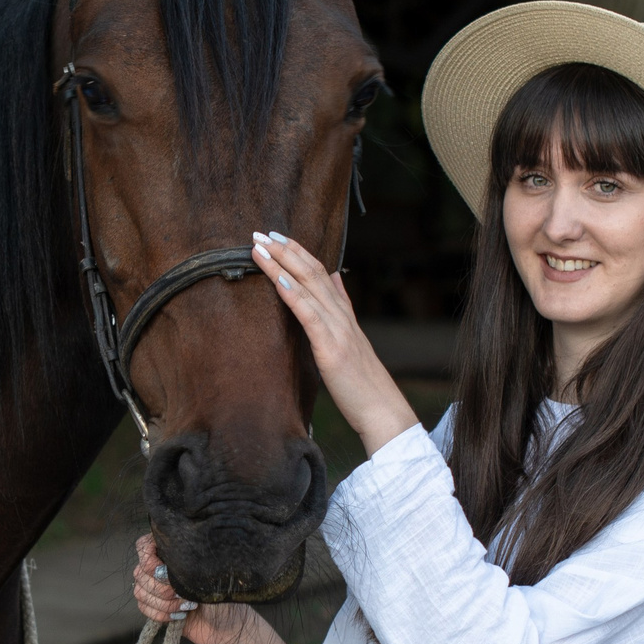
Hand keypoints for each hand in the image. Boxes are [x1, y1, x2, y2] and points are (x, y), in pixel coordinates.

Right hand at [132, 533, 295, 643]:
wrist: (228, 625)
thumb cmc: (223, 594)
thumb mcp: (209, 574)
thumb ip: (186, 563)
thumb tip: (166, 564)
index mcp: (173, 552)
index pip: (143, 545)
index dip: (147, 559)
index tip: (163, 571)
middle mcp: (160, 566)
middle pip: (140, 572)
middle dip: (162, 587)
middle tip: (184, 594)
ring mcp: (155, 587)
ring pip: (140, 591)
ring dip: (164, 602)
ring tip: (188, 606)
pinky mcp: (155, 606)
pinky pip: (143, 607)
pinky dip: (161, 614)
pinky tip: (180, 615)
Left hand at [248, 232, 421, 456]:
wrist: (383, 412)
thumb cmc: (364, 384)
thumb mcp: (352, 340)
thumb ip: (343, 308)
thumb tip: (335, 278)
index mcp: (344, 316)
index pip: (321, 273)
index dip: (299, 252)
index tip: (277, 236)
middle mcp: (342, 317)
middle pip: (313, 272)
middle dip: (286, 249)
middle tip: (261, 231)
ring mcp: (338, 330)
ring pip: (309, 287)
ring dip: (282, 264)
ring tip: (260, 246)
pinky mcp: (332, 349)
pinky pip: (309, 315)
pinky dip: (292, 294)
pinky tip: (276, 278)